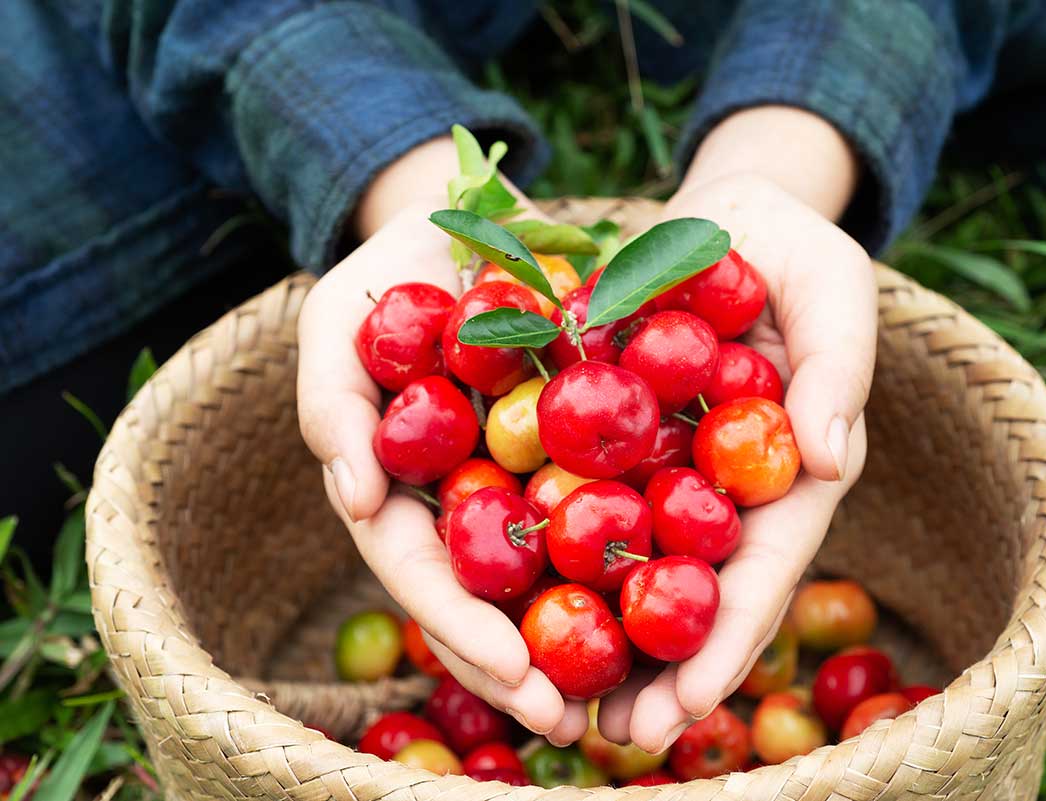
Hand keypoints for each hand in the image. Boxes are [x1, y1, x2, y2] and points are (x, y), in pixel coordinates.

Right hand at [296, 137, 586, 743]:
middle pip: (488, 601)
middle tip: (574, 723)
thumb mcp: (336, 325)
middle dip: (523, 667)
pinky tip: (683, 603)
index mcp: (400, 492)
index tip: (514, 672)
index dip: (462, 628)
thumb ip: (330, 403)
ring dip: (582, 642)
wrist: (476, 219)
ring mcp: (521, 482)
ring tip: (629, 702)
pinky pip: (612, 508)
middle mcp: (461, 503)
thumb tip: (356, 500)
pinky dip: (636, 561)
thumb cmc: (390, 274)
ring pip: (550, 576)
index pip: (422, 574)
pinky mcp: (583, 452)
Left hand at [595, 109, 877, 752]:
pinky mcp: (611, 440)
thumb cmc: (786, 244)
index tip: (689, 705)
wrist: (720, 215)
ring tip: (560, 706)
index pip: (764, 566)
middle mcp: (727, 485)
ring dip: (602, 636)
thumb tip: (831, 457)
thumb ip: (839, 364)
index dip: (729, 637)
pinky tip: (515, 605)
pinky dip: (554, 555)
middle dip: (661, 668)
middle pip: (696, 589)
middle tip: (617, 734)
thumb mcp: (830, 283)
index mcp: (787, 466)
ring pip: (635, 565)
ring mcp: (667, 468)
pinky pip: (580, 500)